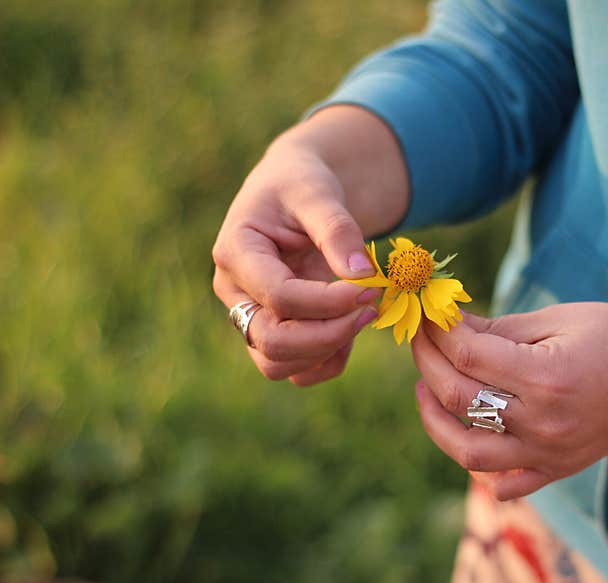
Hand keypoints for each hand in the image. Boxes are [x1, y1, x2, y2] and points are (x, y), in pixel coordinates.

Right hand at [212, 106, 407, 384]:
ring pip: (277, 365)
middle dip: (328, 334)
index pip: (279, 295)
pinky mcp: (271, 332)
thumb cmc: (300, 184)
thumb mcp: (318, 193)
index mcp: (235, 252)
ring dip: (326, 351)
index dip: (328, 301)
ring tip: (363, 316)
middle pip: (271, 342)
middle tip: (371, 308)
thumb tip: (362, 276)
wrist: (293, 191)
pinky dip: (327, 360)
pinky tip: (352, 327)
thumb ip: (337, 230)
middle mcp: (234, 292)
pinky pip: (295, 370)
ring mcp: (249, 316)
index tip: (370, 288)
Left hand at [412, 303, 607, 499]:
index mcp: (547, 376)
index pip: (467, 356)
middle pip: (460, 398)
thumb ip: (500, 328)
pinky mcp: (557, 469)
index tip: (427, 314)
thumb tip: (450, 326)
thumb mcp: (559, 318)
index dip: (439, 332)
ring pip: (469, 452)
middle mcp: (544, 422)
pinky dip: (480, 466)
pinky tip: (466, 433)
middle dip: (428, 363)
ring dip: (436, 421)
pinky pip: (506, 484)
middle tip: (421, 340)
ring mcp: (550, 453)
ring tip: (425, 391)